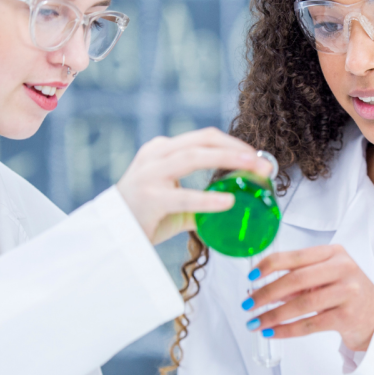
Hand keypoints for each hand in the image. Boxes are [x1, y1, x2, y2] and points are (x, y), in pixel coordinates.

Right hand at [115, 127, 273, 244]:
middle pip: (203, 141)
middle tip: (263, 163)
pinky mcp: (148, 198)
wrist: (111, 236)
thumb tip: (238, 203)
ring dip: (228, 160)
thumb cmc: (146, 216)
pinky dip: (207, 199)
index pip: (204, 137)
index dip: (234, 144)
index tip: (257, 157)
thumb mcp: (175, 199)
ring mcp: (149, 175)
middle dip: (237, 150)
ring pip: (193, 157)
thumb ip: (202, 197)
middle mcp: (155, 156)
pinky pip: (183, 196)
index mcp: (162, 150)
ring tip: (252, 170)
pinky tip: (228, 203)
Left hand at [244, 244, 373, 351]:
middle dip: (266, 293)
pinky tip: (273, 332)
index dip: (269, 266)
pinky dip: (287, 330)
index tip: (251, 277)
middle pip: (296, 279)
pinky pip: (309, 324)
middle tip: (248, 304)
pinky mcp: (347, 316)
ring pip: (302, 304)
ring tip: (256, 322)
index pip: (295, 256)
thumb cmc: (346, 294)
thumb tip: (262, 287)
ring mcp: (347, 292)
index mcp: (334, 253)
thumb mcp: (326, 277)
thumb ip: (298, 279)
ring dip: (273, 315)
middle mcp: (343, 269)